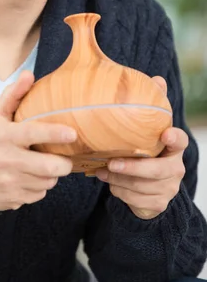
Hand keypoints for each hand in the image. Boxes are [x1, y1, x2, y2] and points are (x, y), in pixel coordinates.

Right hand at [0, 70, 75, 212]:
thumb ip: (13, 95)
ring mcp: (10, 183)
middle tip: (64, 158)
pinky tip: (31, 178)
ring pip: (47, 182)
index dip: (54, 133)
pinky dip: (40, 187)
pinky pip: (39, 195)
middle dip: (64, 164)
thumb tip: (29, 74)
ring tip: (44, 166)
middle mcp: (8, 160)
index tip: (72, 133)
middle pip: (48, 167)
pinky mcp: (13, 200)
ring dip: (51, 175)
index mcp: (5, 137)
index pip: (32, 133)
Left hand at [95, 76, 188, 219]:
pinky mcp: (157, 203)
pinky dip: (119, 191)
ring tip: (102, 170)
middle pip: (158, 170)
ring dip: (119, 179)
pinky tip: (108, 182)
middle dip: (134, 167)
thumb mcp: (145, 131)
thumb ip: (151, 106)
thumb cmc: (143, 151)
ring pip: (142, 186)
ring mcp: (168, 188)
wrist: (146, 186)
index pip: (180, 141)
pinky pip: (135, 199)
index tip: (166, 133)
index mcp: (173, 147)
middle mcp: (175, 168)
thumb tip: (158, 78)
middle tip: (112, 162)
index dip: (174, 138)